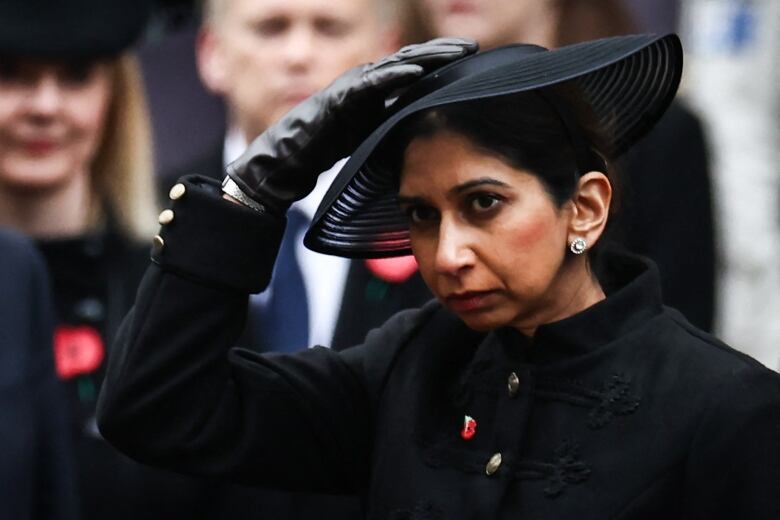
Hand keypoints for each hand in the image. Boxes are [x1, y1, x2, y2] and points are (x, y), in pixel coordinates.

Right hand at [224, 38, 477, 214]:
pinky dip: (394, 77)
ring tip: (454, 53)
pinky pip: (371, 84)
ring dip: (427, 58)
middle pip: (410, 59)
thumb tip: (424, 130)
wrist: (292, 157)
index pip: (415, 70)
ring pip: (395, 65)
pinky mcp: (339, 97)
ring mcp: (353, 85)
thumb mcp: (372, 133)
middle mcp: (366, 79)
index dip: (443, 63)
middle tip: (473, 48)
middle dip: (442, 52)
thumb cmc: (328, 147)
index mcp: (376, 88)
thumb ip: (394, 124)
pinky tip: (416, 73)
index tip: (473, 62)